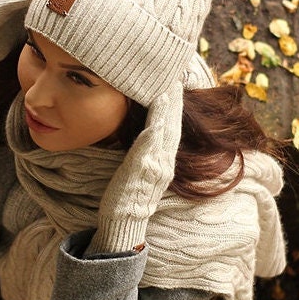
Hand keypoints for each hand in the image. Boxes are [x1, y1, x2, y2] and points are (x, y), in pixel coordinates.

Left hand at [89, 82, 183, 253]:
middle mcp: (164, 163)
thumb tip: (143, 135)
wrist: (122, 224)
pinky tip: (156, 117)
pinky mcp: (142, 172)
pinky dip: (154, 132)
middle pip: (173, 126)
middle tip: (176, 75)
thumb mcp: (139, 171)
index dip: (174, 106)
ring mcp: (154, 168)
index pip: (172, 128)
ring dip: (167, 110)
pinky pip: (150, 148)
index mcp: (163, 161)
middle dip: (175, 100)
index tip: (175, 84)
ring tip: (169, 88)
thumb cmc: (125, 197)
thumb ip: (144, 153)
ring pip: (165, 133)